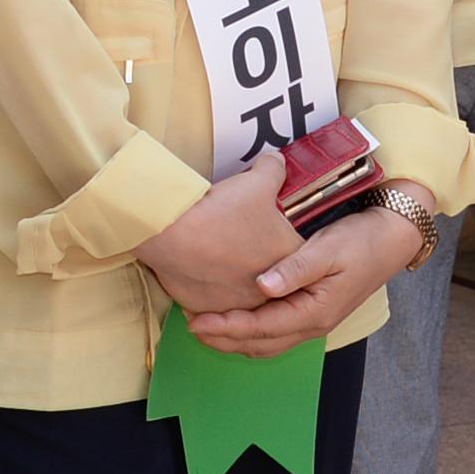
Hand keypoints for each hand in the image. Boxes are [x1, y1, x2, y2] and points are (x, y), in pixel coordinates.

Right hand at [135, 157, 306, 317]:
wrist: (173, 233)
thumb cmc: (220, 211)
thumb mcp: (256, 182)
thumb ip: (273, 170)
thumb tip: (276, 162)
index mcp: (288, 262)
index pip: (300, 258)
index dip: (285, 242)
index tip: (272, 233)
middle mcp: (268, 292)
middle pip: (273, 282)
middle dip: (262, 268)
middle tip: (247, 250)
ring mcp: (238, 305)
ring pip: (242, 299)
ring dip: (236, 285)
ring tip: (225, 266)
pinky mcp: (208, 311)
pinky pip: (213, 308)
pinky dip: (210, 294)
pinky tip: (203, 276)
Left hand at [188, 206, 413, 356]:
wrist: (392, 239)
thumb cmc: (361, 242)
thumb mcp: (328, 250)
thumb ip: (295, 269)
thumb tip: (262, 285)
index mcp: (313, 313)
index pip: (261, 328)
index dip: (226, 327)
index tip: (196, 321)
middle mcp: (312, 324)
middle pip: (260, 344)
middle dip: (223, 339)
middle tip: (190, 326)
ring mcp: (313, 321)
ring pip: (267, 342)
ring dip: (235, 338)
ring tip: (206, 326)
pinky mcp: (312, 311)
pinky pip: (275, 332)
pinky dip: (250, 331)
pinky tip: (236, 317)